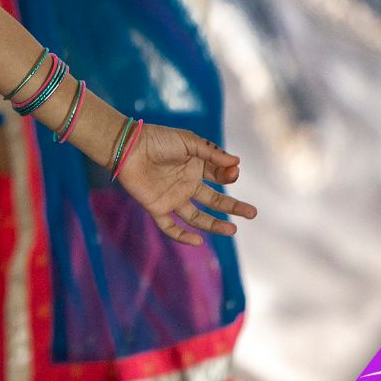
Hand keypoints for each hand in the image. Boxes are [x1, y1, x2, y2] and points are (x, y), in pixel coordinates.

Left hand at [115, 124, 257, 246]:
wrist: (128, 146)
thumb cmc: (157, 139)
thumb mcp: (188, 142)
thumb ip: (212, 153)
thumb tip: (237, 164)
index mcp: (194, 166)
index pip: (219, 177)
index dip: (228, 175)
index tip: (232, 172)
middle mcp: (186, 184)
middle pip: (214, 200)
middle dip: (234, 207)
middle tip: (252, 213)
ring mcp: (172, 197)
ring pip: (197, 217)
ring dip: (214, 225)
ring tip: (233, 230)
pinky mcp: (156, 207)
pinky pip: (170, 226)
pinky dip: (182, 236)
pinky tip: (198, 241)